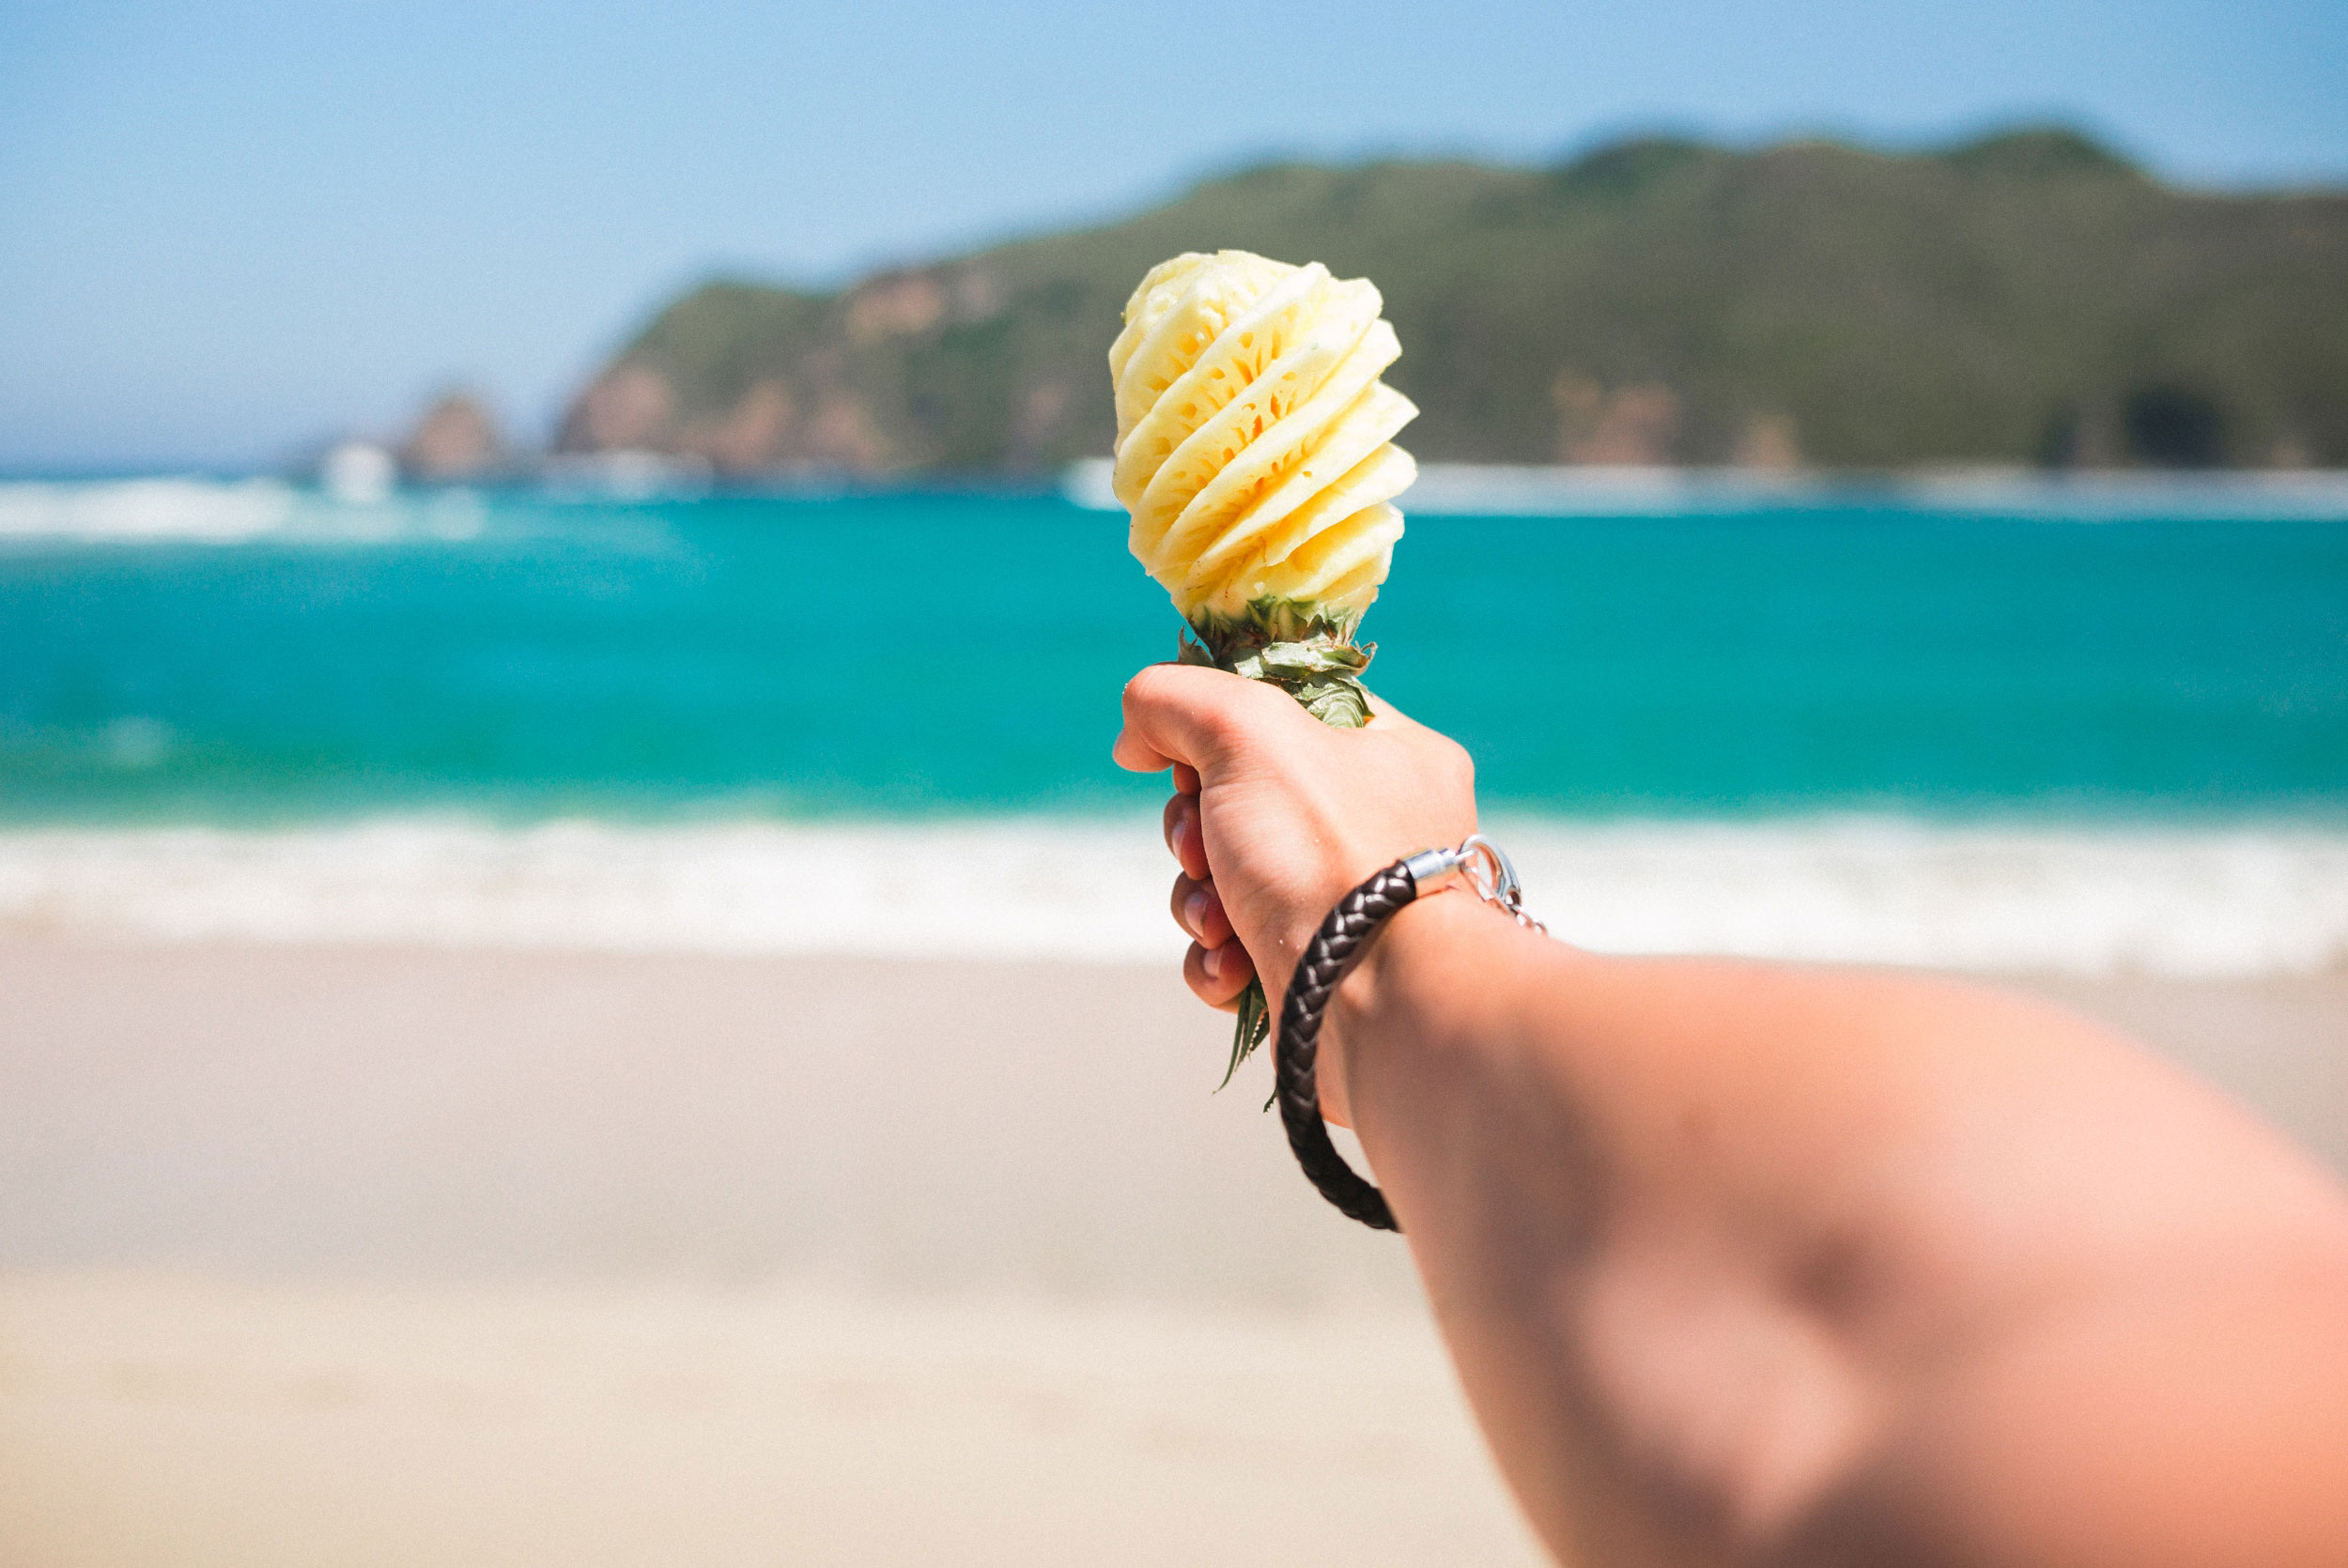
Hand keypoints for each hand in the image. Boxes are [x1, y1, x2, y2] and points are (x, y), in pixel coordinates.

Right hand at [1114, 663, 1477, 1118]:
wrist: (1382, 1009)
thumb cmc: (1328, 854)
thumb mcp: (1246, 729)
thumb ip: (1175, 698)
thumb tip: (1137, 738)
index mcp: (1393, 754)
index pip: (1289, 709)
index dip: (1220, 730)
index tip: (1190, 758)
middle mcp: (1378, 827)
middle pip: (1241, 799)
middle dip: (1196, 829)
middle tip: (1202, 847)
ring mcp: (1349, 906)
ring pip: (1228, 879)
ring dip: (1198, 900)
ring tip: (1219, 923)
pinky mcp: (1318, 975)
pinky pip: (1237, 951)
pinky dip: (1219, 960)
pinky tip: (1233, 968)